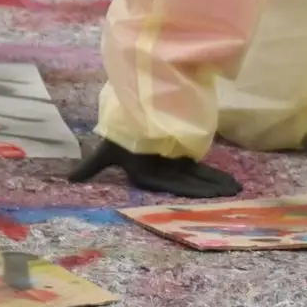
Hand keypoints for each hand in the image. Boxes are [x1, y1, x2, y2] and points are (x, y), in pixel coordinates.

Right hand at [67, 138, 241, 196]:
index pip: (175, 186)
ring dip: (216, 180)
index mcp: (147, 175)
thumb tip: (69, 180)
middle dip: (212, 187)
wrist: (128, 111)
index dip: (195, 190)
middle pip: (190, 182)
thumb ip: (92, 166)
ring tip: (237, 188)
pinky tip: (227, 177)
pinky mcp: (178, 153)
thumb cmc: (118, 130)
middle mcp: (161, 172)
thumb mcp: (106, 150)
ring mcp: (171, 162)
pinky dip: (211, 170)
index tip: (214, 195)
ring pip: (197, 175)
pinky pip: (198, 164)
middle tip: (236, 192)